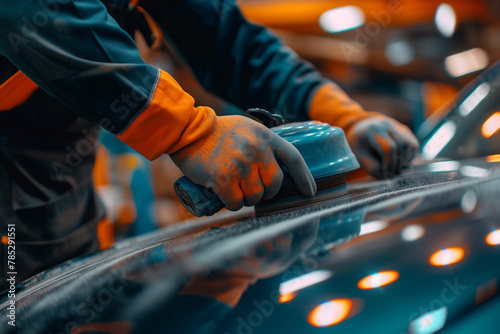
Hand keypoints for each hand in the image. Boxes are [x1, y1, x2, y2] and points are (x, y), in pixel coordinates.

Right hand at [170, 115, 315, 210]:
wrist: (188, 130)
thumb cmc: (216, 131)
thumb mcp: (246, 128)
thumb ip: (262, 143)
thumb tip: (276, 166)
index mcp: (265, 136)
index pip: (294, 158)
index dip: (304, 177)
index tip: (310, 192)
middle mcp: (256, 150)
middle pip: (274, 184)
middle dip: (265, 192)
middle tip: (250, 187)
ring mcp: (240, 165)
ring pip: (255, 196)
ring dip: (246, 198)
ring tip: (233, 187)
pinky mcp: (223, 178)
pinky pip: (236, 203)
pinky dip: (231, 204)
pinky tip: (223, 195)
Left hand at [346, 114, 419, 178]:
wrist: (363, 130)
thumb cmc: (360, 145)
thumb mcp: (359, 156)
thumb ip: (372, 166)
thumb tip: (388, 176)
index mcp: (373, 130)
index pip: (388, 147)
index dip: (390, 164)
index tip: (385, 174)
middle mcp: (388, 125)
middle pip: (403, 145)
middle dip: (399, 163)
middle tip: (391, 174)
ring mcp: (399, 127)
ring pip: (411, 145)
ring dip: (405, 160)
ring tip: (394, 167)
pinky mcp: (406, 131)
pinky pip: (413, 146)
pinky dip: (408, 157)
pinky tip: (398, 161)